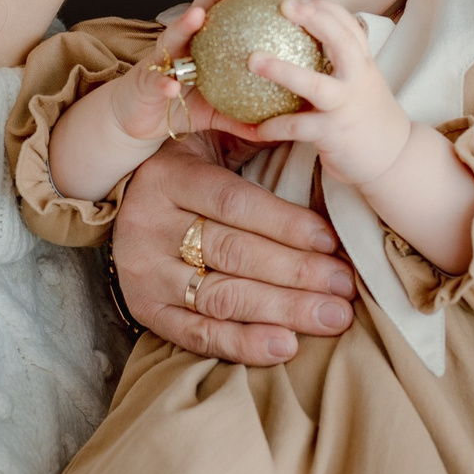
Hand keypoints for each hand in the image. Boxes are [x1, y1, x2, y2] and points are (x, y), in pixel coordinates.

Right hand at [98, 0, 244, 144]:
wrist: (136, 121)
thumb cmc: (175, 107)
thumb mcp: (212, 113)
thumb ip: (238, 118)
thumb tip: (271, 132)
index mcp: (195, 50)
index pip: (216, 19)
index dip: (234, 3)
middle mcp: (177, 48)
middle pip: (195, 17)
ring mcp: (159, 62)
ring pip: (171, 39)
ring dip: (183, 27)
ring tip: (196, 16)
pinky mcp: (144, 83)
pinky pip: (155, 81)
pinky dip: (163, 83)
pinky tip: (171, 86)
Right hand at [117, 136, 355, 363]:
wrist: (128, 202)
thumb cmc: (190, 169)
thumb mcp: (210, 139)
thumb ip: (252, 136)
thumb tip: (311, 127)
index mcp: (169, 176)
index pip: (233, 203)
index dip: (285, 224)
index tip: (331, 242)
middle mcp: (148, 225)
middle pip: (231, 253)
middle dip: (296, 273)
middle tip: (344, 288)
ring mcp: (143, 272)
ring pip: (219, 296)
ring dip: (282, 310)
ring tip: (331, 316)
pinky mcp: (144, 309)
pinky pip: (196, 334)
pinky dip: (242, 344)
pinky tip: (284, 346)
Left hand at [233, 0, 414, 187]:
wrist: (393, 158)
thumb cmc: (366, 117)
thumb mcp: (361, 84)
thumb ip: (341, 64)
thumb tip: (303, 43)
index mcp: (363, 65)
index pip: (349, 26)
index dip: (326, 8)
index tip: (300, 0)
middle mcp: (358, 80)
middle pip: (341, 41)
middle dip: (314, 19)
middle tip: (284, 6)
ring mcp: (346, 106)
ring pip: (314, 84)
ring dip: (282, 70)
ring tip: (252, 60)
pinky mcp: (333, 133)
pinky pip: (297, 127)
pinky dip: (273, 126)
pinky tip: (252, 127)